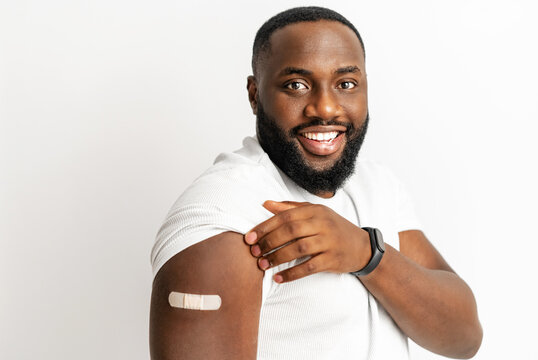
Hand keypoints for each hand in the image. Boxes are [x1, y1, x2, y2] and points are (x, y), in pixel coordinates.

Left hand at [244, 200, 370, 282]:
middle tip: (254, 253)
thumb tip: (266, 204)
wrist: (362, 247)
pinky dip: (292, 274)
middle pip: (291, 231)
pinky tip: (278, 278)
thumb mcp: (315, 213)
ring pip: (299, 249)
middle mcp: (322, 224)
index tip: (249, 237)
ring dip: (278, 258)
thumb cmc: (333, 228)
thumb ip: (290, 208)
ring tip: (263, 266)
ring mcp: (329, 242)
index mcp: (315, 211)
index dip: (265, 227)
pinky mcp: (332, 259)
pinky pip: (309, 267)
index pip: (285, 216)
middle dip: (269, 242)